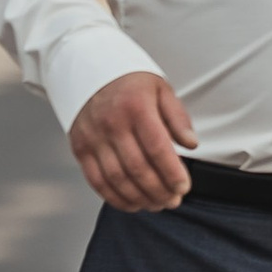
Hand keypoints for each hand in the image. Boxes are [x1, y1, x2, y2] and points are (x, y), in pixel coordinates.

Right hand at [70, 71, 196, 211]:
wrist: (89, 68)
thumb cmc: (128, 80)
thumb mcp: (161, 89)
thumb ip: (178, 118)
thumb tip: (191, 144)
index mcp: (135, 106)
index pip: (157, 148)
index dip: (172, 173)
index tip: (184, 187)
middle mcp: (111, 123)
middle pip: (137, 168)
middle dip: (159, 190)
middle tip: (173, 200)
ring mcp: (93, 137)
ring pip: (117, 179)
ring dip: (140, 198)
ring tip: (157, 204)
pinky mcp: (80, 148)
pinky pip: (97, 181)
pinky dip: (115, 197)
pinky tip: (132, 202)